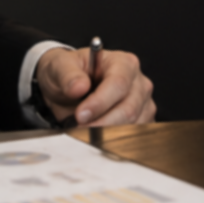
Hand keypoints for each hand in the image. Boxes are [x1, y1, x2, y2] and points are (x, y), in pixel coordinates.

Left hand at [35, 46, 155, 127]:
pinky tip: (97, 135)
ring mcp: (143, 102)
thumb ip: (68, 75)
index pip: (118, 83)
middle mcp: (138, 82)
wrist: (70, 88)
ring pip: (131, 125)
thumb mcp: (60, 66)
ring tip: (84, 131)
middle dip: (101, 123)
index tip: (80, 115)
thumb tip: (79, 87)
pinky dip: (113, 140)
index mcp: (123, 62)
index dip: (100, 102)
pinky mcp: (142, 120)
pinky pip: (134, 136)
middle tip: (78, 128)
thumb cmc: (70, 73)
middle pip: (128, 109)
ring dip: (105, 133)